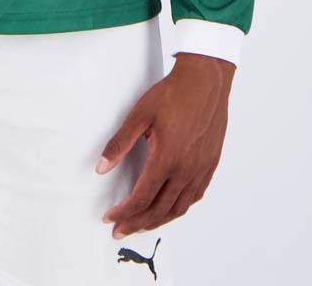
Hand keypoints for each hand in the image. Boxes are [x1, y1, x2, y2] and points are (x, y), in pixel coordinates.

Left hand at [94, 52, 233, 237]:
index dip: (123, 212)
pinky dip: (178, 208)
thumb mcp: (139, 115)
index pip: (141, 197)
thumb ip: (119, 143)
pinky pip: (194, 197)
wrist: (206, 81)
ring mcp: (201, 170)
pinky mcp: (210, 165)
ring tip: (140, 225)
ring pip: (178, 208)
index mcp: (167, 159)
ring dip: (157, 221)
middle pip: (159, 210)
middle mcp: (186, 170)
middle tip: (119, 230)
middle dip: (136, 224)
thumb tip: (101, 167)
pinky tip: (169, 207)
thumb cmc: (173, 94)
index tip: (110, 218)